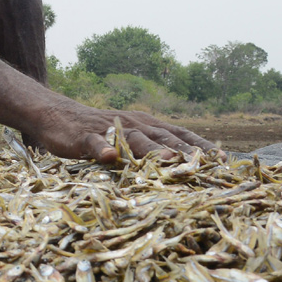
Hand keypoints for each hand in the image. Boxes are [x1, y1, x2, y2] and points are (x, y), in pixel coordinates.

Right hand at [27, 97, 215, 162]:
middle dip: (184, 151)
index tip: (223, 160)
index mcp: (147, 125)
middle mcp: (133, 125)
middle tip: (205, 165)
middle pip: (162, 138)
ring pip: (133, 140)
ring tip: (165, 159)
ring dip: (150, 149)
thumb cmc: (99, 131)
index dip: (201, 146)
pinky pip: (94, 142)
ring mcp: (109, 131)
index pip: (180, 134)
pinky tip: (107, 156)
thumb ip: (153, 148)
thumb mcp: (130, 137)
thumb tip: (186, 165)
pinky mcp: (84, 137)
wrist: (58, 116)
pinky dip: (101, 148)